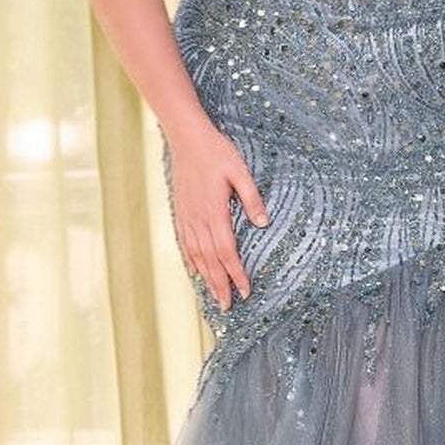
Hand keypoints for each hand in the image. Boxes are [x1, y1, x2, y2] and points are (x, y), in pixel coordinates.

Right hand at [165, 115, 268, 310]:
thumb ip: (251, 198)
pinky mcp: (181, 212)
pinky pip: (185, 243)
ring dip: (206, 278)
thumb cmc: (216, 152)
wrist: (186, 138)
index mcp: (215, 211)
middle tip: (229, 306)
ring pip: (196, 256)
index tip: (245, 291)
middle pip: (210, 260)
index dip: (236, 273)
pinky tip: (195, 272)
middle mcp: (198, 219)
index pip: (227, 251)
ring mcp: (187, 217)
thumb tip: (264, 223)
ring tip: (214, 296)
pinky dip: (190, 261)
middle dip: (221, 285)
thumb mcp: (240, 171)